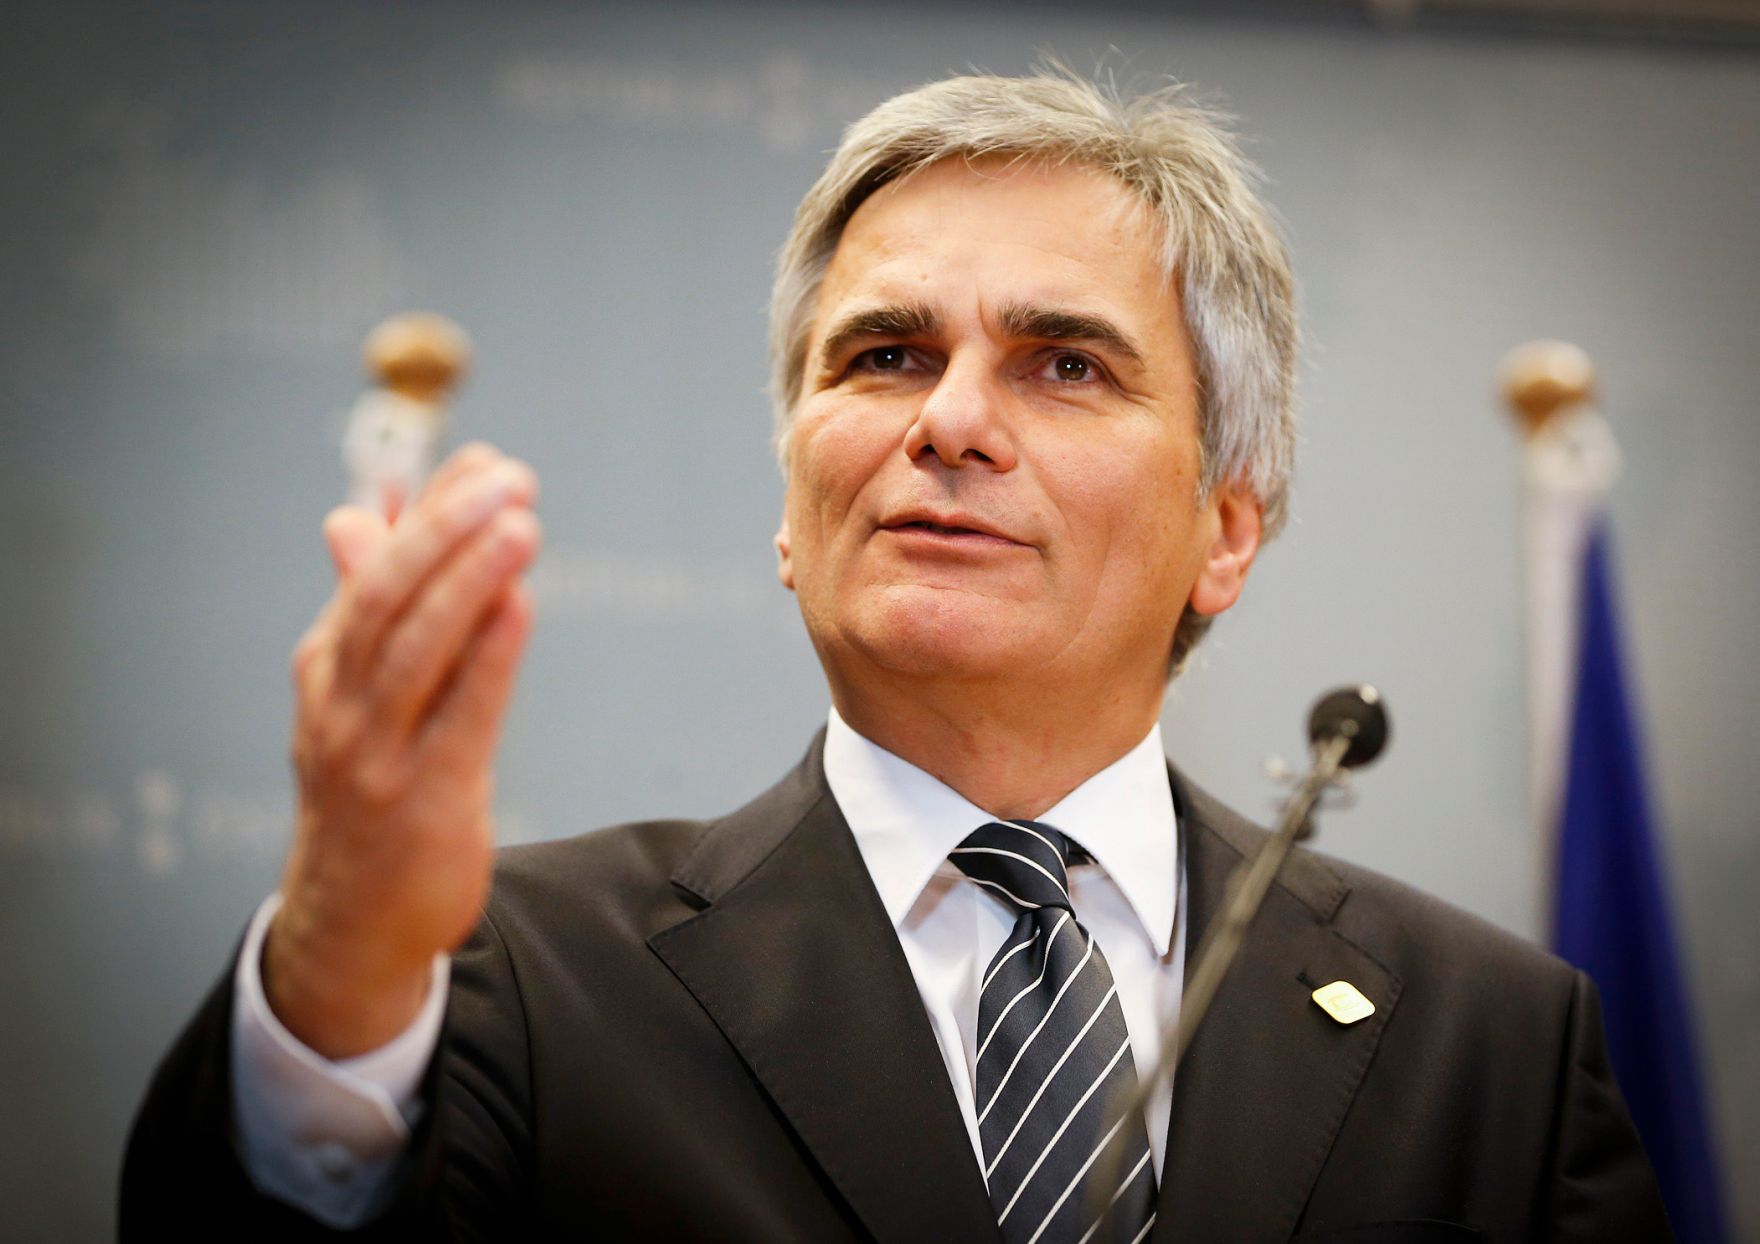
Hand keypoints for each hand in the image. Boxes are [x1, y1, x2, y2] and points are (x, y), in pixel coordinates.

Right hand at [264, 443, 540, 1057]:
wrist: (351, 924)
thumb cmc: (370, 790)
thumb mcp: (357, 696)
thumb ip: (369, 607)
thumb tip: (354, 514)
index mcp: (328, 667)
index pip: (377, 570)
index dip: (429, 510)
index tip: (483, 459)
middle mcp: (341, 703)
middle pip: (388, 598)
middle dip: (445, 529)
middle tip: (507, 475)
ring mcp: (375, 753)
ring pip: (415, 650)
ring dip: (466, 579)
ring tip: (518, 522)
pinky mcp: (423, 800)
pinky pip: (459, 716)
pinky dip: (487, 655)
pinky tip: (519, 605)